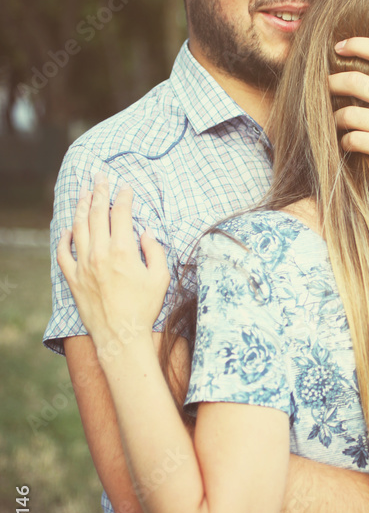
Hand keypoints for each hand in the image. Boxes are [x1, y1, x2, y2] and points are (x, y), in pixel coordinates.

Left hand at [57, 177, 168, 355]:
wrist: (121, 336)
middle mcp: (100, 254)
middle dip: (100, 191)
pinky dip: (64, 238)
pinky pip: (63, 253)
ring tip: (84, 193)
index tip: (126, 187)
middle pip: (97, 214)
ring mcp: (83, 266)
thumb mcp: (160, 278)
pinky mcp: (73, 279)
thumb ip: (155, 251)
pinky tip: (68, 228)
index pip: (121, 214)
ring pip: (78, 228)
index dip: (124, 197)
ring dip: (81, 207)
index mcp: (123, 251)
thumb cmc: (144, 308)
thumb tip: (146, 233)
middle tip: (100, 176)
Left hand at [329, 35, 368, 200]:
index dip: (358, 44)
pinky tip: (347, 142)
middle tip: (323, 85)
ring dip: (336, 117)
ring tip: (335, 119)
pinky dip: (345, 141)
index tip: (340, 46)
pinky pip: (355, 140)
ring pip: (349, 114)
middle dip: (333, 82)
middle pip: (355, 81)